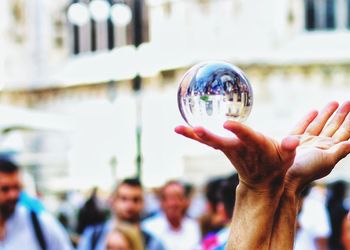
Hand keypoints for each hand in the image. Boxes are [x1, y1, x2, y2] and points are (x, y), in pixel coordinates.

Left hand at [175, 121, 298, 191]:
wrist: (261, 180)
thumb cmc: (276, 163)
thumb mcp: (287, 156)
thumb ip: (289, 147)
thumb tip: (292, 141)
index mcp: (255, 146)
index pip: (247, 137)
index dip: (239, 131)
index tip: (228, 124)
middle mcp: (238, 148)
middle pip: (220, 142)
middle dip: (209, 136)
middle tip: (196, 128)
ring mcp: (227, 148)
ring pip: (208, 141)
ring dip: (193, 135)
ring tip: (177, 128)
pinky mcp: (221, 146)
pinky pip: (205, 140)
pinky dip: (193, 134)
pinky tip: (180, 127)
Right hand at [285, 101, 349, 193]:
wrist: (286, 177)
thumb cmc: (308, 170)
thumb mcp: (328, 160)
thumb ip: (340, 150)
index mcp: (330, 151)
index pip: (344, 134)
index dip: (349, 123)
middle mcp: (320, 146)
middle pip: (333, 128)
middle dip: (341, 115)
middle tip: (347, 102)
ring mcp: (307, 143)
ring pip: (319, 125)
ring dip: (327, 114)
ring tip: (334, 102)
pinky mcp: (294, 141)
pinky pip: (303, 127)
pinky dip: (308, 119)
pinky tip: (314, 111)